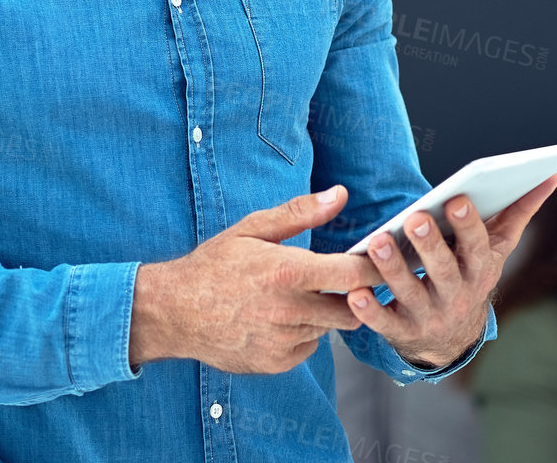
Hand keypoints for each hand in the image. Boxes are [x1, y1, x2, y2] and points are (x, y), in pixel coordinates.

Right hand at [128, 184, 383, 374]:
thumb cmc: (214, 265)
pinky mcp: (276, 362)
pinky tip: (282, 316)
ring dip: (325, 312)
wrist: (174, 312)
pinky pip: (308, 346)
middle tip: (343, 279)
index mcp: (286, 273)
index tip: (382, 260)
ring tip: (300, 294)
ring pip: (329, 328)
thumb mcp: (253, 229)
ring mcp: (282, 341)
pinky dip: (305, 331)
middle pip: (351, 310)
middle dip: (354, 295)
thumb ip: (300, 213)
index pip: (351, 275)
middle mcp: (288, 311)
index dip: (374, 268)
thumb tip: (340, 195)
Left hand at [346, 170, 556, 367]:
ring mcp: (429, 316)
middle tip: (414, 217)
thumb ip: (520, 210)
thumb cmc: (472, 273)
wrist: (452, 337)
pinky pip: (383, 324)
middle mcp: (457, 297)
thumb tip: (553, 173)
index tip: (457, 200)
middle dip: (430, 245)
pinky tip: (355, 292)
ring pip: (410, 293)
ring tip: (376, 242)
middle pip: (443, 271)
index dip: (469, 227)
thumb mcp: (497, 247)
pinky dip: (369, 311)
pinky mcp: (402, 332)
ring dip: (393, 269)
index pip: (477, 249)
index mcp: (481, 272)